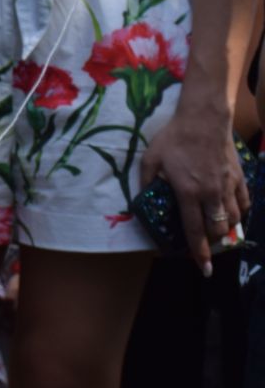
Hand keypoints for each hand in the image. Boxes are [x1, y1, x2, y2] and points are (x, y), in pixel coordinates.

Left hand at [140, 84, 246, 274]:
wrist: (203, 119)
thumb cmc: (174, 138)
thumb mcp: (150, 159)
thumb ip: (147, 182)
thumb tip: (142, 199)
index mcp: (188, 193)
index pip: (195, 231)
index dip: (200, 253)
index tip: (204, 269)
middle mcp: (211, 194)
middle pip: (218, 230)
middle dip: (213, 243)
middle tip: (206, 247)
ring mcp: (228, 187)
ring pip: (233, 219)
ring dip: (226, 230)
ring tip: (218, 233)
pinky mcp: (239, 178)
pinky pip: (244, 203)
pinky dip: (240, 213)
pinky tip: (232, 214)